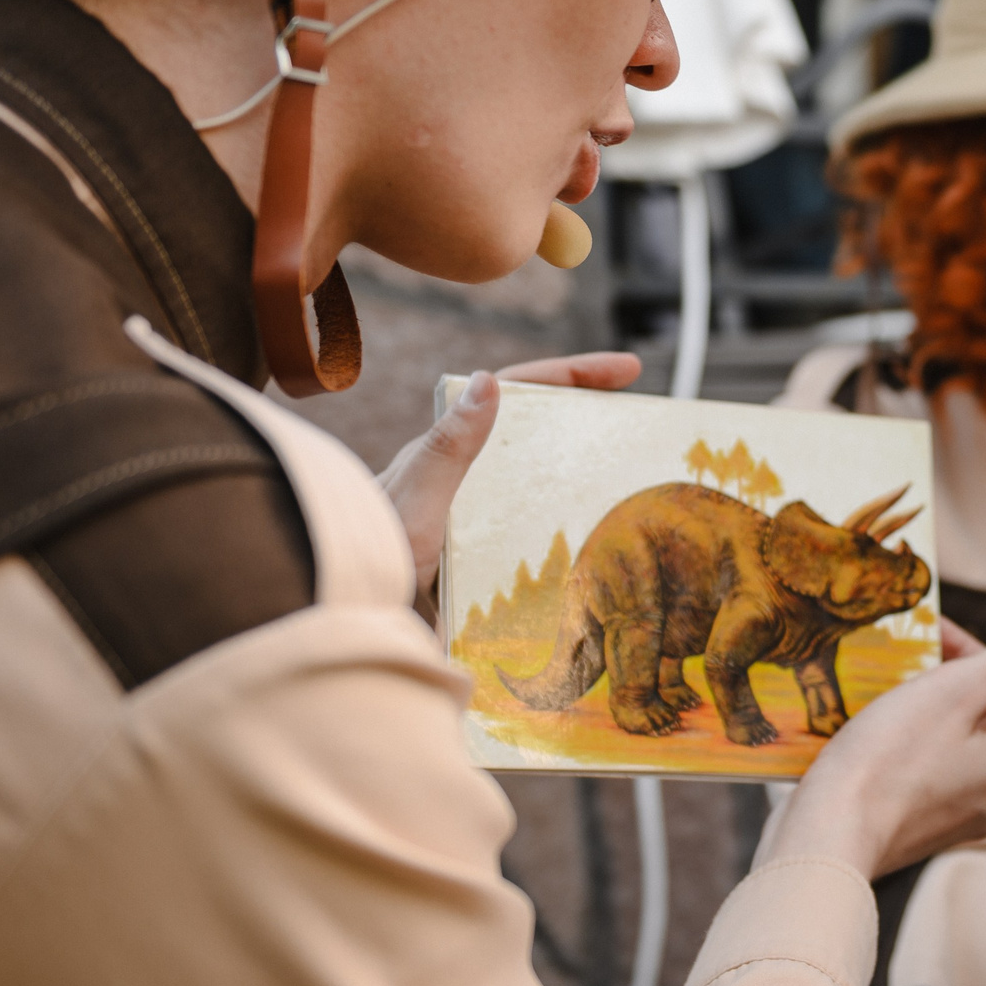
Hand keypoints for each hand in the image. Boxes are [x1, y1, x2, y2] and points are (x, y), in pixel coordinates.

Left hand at [378, 353, 641, 602]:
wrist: (339, 616)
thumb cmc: (365, 556)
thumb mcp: (413, 500)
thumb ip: (447, 448)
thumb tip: (489, 379)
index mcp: (449, 452)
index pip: (517, 393)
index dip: (573, 375)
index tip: (628, 369)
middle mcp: (464, 481)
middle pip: (537, 434)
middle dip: (590, 421)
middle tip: (646, 426)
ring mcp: (473, 522)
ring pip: (540, 490)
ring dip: (585, 488)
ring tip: (639, 498)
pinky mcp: (479, 565)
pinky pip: (534, 546)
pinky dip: (568, 547)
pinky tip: (599, 569)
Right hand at [767, 622, 985, 881]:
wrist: (828, 836)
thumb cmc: (890, 759)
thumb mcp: (955, 692)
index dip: (966, 648)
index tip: (924, 628)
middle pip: (975, 714)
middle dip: (938, 678)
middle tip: (898, 654)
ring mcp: (955, 818)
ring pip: (942, 740)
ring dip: (914, 707)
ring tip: (877, 684)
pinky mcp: (913, 828)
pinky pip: (914, 769)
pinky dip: (895, 743)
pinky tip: (864, 726)